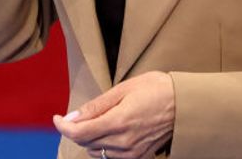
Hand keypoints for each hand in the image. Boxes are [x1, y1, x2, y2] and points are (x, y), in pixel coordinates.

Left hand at [52, 71, 174, 158]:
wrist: (184, 104)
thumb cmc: (156, 89)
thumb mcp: (123, 89)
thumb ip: (96, 106)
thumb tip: (72, 117)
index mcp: (119, 121)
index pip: (79, 133)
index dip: (63, 126)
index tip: (57, 118)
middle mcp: (124, 142)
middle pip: (85, 143)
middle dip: (75, 130)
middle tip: (77, 115)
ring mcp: (132, 152)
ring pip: (96, 152)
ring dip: (89, 139)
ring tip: (96, 121)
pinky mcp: (139, 157)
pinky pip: (110, 157)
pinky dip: (102, 146)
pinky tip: (108, 132)